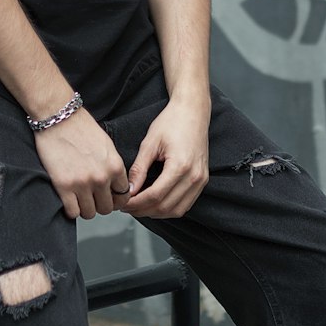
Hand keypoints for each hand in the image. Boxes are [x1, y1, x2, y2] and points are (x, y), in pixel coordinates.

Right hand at [34, 110, 130, 219]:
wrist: (59, 118)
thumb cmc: (81, 128)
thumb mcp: (107, 146)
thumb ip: (113, 167)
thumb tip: (116, 186)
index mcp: (115, 166)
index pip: (123, 195)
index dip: (115, 198)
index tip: (108, 197)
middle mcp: (102, 177)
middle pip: (107, 208)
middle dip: (100, 204)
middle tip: (92, 198)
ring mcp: (83, 183)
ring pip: (90, 213)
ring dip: (85, 208)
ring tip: (79, 198)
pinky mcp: (64, 186)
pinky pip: (73, 212)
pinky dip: (71, 210)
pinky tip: (69, 200)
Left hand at [123, 98, 209, 218]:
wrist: (193, 112)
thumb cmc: (172, 122)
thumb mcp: (150, 143)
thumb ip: (139, 169)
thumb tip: (129, 189)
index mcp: (181, 166)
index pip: (155, 195)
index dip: (137, 203)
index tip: (123, 203)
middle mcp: (194, 176)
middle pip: (165, 207)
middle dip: (143, 210)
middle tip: (127, 207)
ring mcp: (201, 180)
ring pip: (176, 210)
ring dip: (156, 213)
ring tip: (139, 207)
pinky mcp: (202, 180)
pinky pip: (185, 204)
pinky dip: (169, 208)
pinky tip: (156, 204)